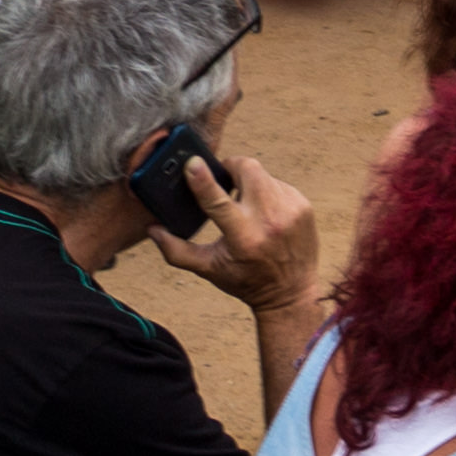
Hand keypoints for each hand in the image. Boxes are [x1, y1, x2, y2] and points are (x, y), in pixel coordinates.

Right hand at [154, 151, 323, 313]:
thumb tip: (152, 229)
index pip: (219, 201)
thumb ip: (176, 250)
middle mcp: (270, 221)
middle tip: (222, 178)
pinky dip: (266, 191)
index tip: (193, 164)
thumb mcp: (208, 269)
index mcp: (243, 238)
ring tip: (242, 201)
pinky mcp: (303, 205)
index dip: (203, 180)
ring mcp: (290, 211)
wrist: (290, 292)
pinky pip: (278, 184)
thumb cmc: (246, 281)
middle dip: (231, 167)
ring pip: (262, 174)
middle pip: (248, 169)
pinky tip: (262, 210)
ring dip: (248, 181)